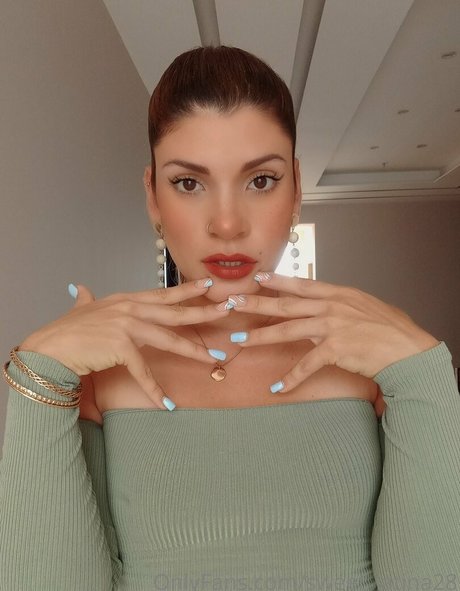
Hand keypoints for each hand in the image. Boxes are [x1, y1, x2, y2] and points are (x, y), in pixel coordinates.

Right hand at [19, 279, 228, 407]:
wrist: (49, 347)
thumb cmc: (65, 331)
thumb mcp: (80, 310)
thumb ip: (85, 299)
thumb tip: (81, 288)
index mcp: (126, 300)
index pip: (164, 294)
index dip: (187, 290)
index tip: (210, 287)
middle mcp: (130, 308)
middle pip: (175, 312)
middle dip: (204, 312)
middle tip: (227, 309)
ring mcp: (126, 325)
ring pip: (169, 340)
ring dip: (194, 351)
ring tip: (214, 359)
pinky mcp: (121, 346)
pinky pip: (144, 371)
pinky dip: (155, 390)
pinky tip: (167, 403)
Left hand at [229, 273, 438, 391]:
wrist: (408, 348)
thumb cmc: (390, 327)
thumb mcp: (364, 305)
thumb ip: (341, 303)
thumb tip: (324, 304)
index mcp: (338, 293)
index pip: (300, 284)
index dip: (276, 281)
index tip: (256, 278)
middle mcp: (331, 306)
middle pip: (285, 304)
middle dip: (256, 303)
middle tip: (232, 303)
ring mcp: (332, 326)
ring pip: (288, 330)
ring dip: (261, 336)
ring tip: (240, 340)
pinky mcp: (335, 349)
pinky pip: (306, 364)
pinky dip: (291, 378)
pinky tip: (277, 387)